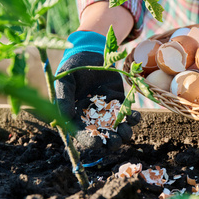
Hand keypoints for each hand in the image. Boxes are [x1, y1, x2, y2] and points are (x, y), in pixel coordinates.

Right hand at [55, 31, 140, 151]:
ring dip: (125, 132)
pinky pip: (128, 115)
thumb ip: (64, 99)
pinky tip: (134, 116)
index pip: (84, 136)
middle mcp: (94, 118)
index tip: (99, 144)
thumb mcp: (65, 81)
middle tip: (117, 139)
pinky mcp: (120, 102)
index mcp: (77, 118)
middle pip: (104, 137)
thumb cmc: (72, 68)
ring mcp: (108, 111)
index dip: (91, 142)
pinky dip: (133, 118)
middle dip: (112, 142)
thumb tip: (65, 118)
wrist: (90, 54)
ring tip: (126, 129)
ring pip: (118, 129)